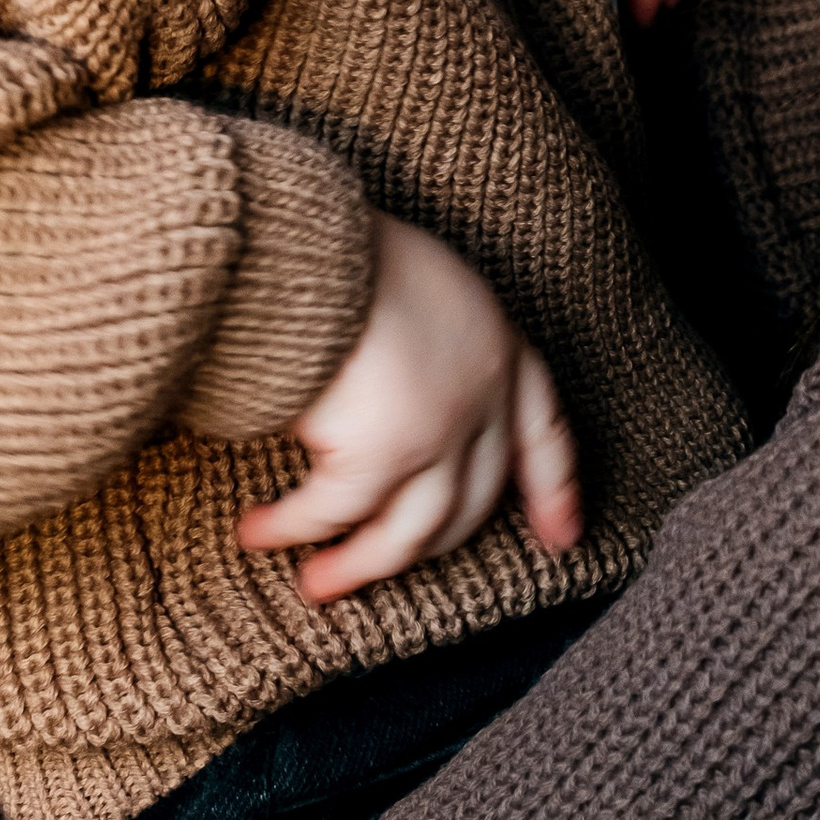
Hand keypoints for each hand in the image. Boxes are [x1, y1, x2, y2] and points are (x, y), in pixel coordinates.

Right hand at [238, 211, 581, 603]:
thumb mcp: (413, 282)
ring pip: (407, 532)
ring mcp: (438, 431)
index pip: (544, 430)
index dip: (553, 488)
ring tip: (314, 585)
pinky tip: (256, 532)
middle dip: (423, 551)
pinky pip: (332, 515)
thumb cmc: (339, 242)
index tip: (563, 538)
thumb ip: (422, 344)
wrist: (304, 234)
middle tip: (374, 572)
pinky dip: (290, 528)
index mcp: (497, 342)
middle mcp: (482, 393)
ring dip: (356, 566)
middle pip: (470, 500)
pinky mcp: (381, 456)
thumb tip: (382, 399)